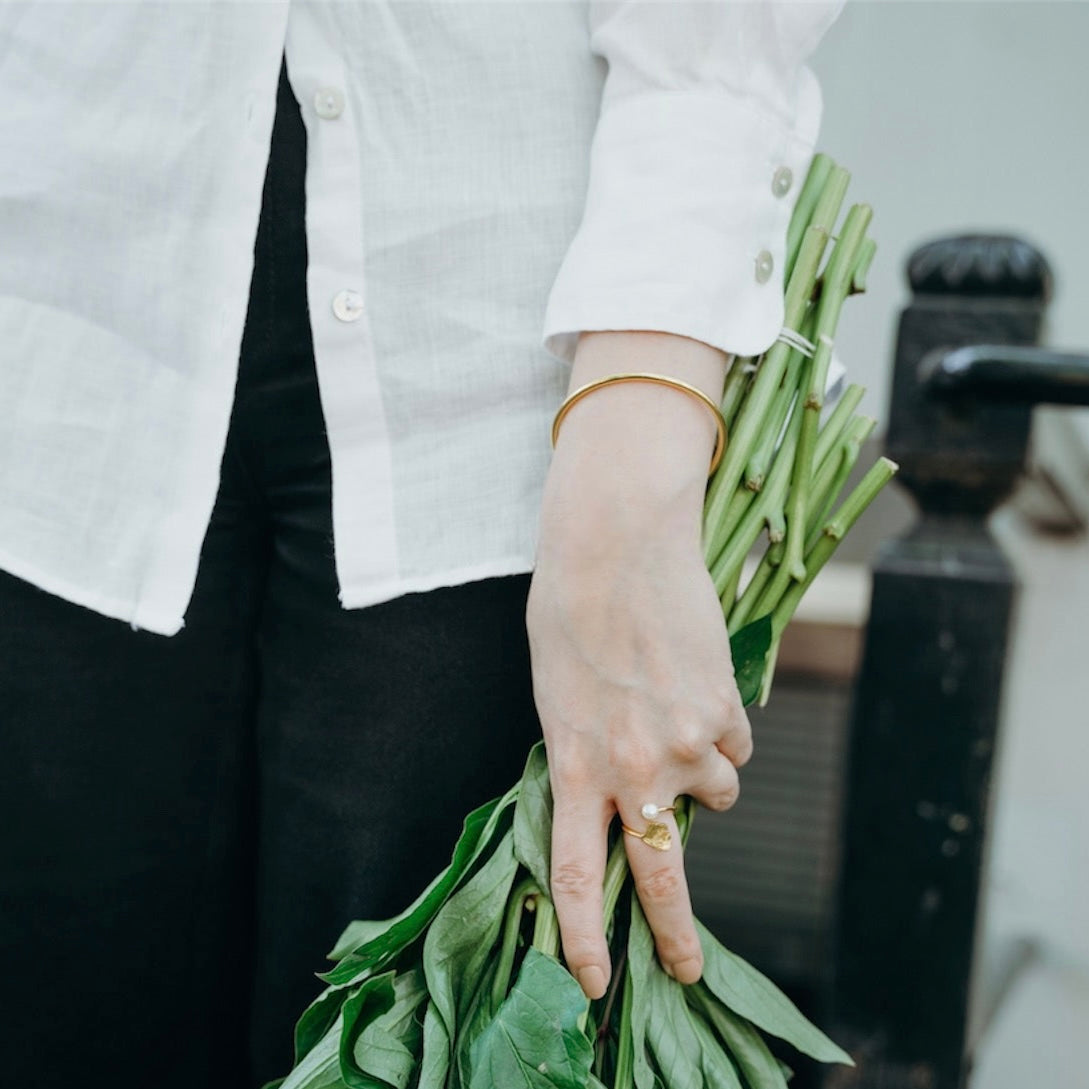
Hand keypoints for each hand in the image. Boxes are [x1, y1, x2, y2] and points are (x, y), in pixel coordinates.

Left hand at [525, 331, 752, 998]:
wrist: (617, 541)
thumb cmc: (570, 611)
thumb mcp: (558, 696)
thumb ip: (585, 754)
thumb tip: (624, 796)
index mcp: (574, 764)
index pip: (576, 875)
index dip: (582, 939)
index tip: (593, 984)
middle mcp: (633, 767)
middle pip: (662, 876)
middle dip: (674, 935)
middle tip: (688, 971)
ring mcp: (686, 743)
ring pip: (718, 795)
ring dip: (702, 772)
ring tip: (673, 712)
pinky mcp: (726, 710)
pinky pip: (736, 744)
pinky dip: (721, 727)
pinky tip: (694, 682)